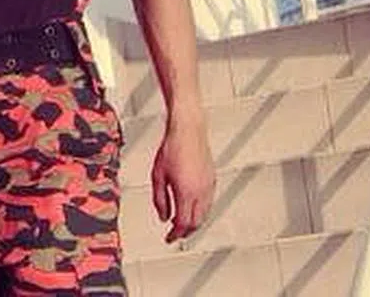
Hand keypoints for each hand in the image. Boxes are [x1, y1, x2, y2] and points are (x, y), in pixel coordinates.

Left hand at [151, 112, 214, 242]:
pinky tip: (191, 209)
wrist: (188, 130)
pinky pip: (208, 203)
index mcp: (186, 193)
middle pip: (196, 222)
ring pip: (204, 214)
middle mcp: (201, 192)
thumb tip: (163, 218)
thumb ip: (160, 199)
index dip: (175, 235)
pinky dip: (200, 211)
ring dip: (193, 222)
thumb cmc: (171, 149)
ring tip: (181, 224)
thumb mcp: (158, 176)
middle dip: (185, 232)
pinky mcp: (212, 180)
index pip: (183, 223)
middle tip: (175, 235)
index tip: (168, 239)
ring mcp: (209, 186)